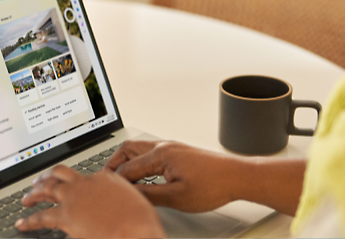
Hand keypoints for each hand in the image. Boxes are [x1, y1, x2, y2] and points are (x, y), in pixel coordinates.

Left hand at [15, 165, 165, 237]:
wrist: (136, 230)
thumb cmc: (140, 222)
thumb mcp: (135, 202)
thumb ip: (120, 199)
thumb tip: (116, 206)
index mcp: (104, 178)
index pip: (85, 175)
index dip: (76, 181)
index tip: (72, 185)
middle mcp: (86, 183)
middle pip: (60, 174)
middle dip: (47, 177)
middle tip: (39, 182)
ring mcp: (74, 198)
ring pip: (47, 189)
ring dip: (34, 193)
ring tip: (26, 199)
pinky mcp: (65, 216)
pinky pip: (42, 217)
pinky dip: (29, 220)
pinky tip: (22, 223)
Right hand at [106, 140, 248, 212]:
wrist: (238, 176)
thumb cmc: (214, 185)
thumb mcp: (177, 197)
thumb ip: (150, 195)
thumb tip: (130, 196)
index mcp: (160, 154)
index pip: (127, 168)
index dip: (115, 182)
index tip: (107, 192)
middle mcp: (164, 146)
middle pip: (128, 150)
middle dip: (113, 164)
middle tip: (105, 180)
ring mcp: (172, 147)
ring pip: (139, 149)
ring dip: (126, 161)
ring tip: (120, 177)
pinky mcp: (179, 152)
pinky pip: (150, 152)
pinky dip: (139, 161)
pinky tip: (142, 173)